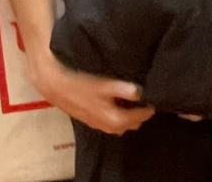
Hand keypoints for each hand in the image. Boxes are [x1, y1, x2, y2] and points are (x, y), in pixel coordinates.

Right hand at [27, 54, 153, 134]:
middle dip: (140, 113)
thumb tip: (142, 92)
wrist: (56, 87)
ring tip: (134, 99)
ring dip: (129, 115)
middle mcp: (109, 127)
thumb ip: (124, 89)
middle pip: (132, 123)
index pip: (140, 117)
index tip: (155, 96)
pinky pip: (112, 122)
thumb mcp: (105, 84)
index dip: (149, 107)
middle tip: (146, 97)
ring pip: (122, 125)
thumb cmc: (81, 84)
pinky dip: (119, 115)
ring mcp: (100, 126)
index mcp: (115, 119)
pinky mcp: (92, 121)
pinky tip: (118, 102)